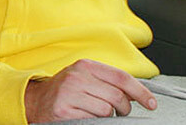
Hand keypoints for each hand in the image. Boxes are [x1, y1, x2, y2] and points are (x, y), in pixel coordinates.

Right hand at [24, 59, 156, 122]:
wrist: (34, 101)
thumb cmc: (64, 91)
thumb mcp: (83, 77)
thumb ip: (107, 81)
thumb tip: (137, 93)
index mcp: (85, 65)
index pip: (122, 78)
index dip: (141, 92)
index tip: (151, 103)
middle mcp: (77, 77)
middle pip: (117, 96)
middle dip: (123, 108)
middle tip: (119, 112)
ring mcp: (69, 94)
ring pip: (107, 110)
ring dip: (108, 117)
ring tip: (97, 114)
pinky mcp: (64, 111)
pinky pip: (93, 120)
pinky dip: (94, 121)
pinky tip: (85, 117)